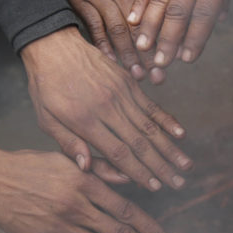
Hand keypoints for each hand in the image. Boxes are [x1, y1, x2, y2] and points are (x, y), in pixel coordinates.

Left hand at [21, 27, 191, 191]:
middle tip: (179, 184)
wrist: (54, 44)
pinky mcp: (129, 82)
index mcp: (85, 120)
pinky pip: (152, 105)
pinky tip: (181, 135)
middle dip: (162, 166)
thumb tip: (86, 168)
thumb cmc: (46, 85)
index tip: (154, 188)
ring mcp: (121, 94)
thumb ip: (68, 144)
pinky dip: (168, 121)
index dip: (138, 172)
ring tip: (186, 166)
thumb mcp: (46, 118)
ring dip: (170, 148)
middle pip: (140, 143)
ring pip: (151, 127)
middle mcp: (108, 108)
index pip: (118, 152)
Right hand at [60, 0, 165, 83]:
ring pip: (118, 31)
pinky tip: (111, 61)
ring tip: (138, 75)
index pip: (156, 17)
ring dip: (128, 56)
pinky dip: (103, 45)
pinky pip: (94, 27)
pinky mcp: (82, 1)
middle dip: (149, 55)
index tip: (173, 59)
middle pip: (139, 29)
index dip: (164, 39)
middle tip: (158, 77)